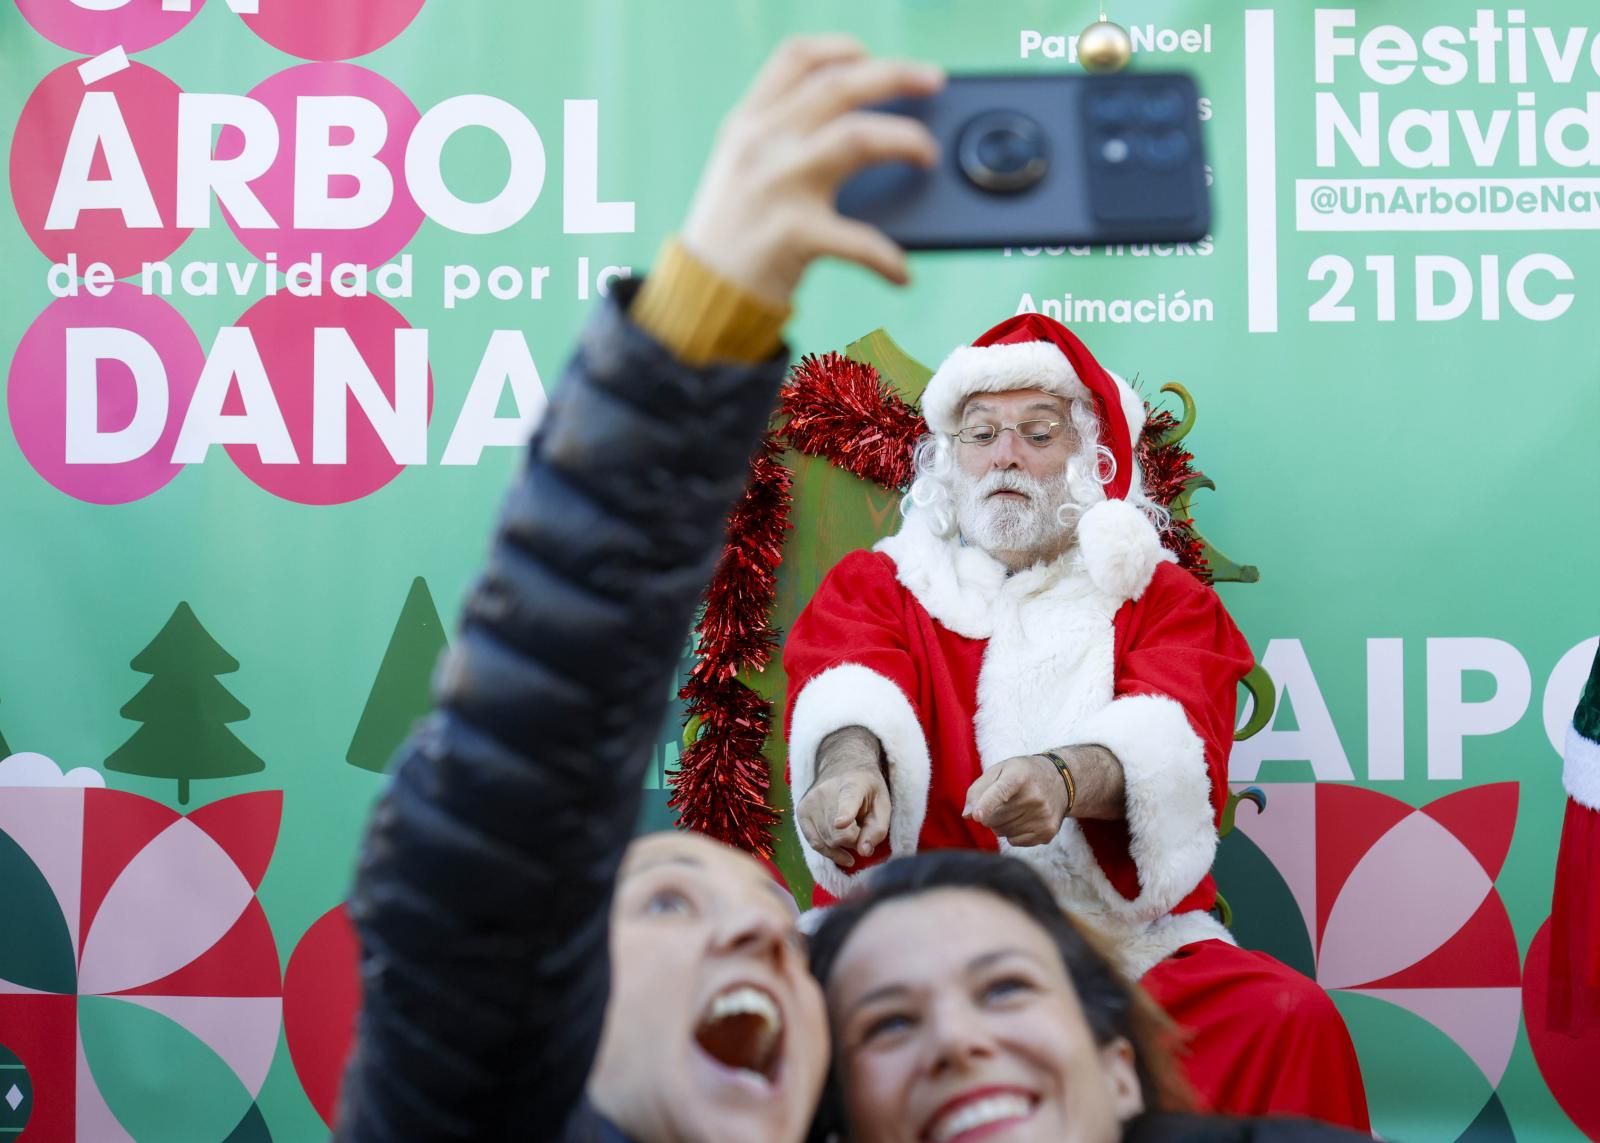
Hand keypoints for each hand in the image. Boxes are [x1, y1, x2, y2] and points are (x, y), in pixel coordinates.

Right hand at [680, 36, 943, 304]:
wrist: (698, 294)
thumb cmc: (731, 234)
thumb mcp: (741, 170)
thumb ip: (781, 140)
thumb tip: (861, 128)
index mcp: (748, 124)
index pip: (796, 59)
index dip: (839, 48)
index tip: (870, 57)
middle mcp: (761, 144)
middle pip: (839, 86)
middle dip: (895, 75)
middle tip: (933, 81)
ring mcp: (777, 186)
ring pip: (857, 137)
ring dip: (905, 140)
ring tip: (927, 155)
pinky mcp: (793, 235)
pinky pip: (858, 240)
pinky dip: (887, 258)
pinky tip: (902, 273)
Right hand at [796, 747, 890, 868]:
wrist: (842, 766)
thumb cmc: (866, 789)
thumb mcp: (882, 804)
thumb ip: (878, 829)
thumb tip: (863, 852)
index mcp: (852, 786)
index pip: (847, 802)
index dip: (844, 815)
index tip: (841, 824)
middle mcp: (825, 792)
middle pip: (839, 834)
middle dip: (854, 841)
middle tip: (861, 830)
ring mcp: (810, 802)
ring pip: (827, 842)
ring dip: (842, 846)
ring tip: (852, 833)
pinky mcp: (801, 812)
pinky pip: (814, 843)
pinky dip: (829, 851)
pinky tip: (840, 851)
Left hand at [964, 755, 1069, 846]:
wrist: (1061, 781)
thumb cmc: (1022, 774)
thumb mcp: (999, 770)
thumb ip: (978, 790)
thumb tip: (968, 816)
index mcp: (1019, 776)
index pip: (1000, 792)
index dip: (986, 804)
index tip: (977, 816)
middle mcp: (1034, 796)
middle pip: (993, 818)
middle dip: (989, 813)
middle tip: (1003, 801)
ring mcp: (1043, 815)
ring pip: (1001, 831)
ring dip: (1000, 824)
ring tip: (1015, 808)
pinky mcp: (1047, 831)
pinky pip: (1014, 841)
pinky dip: (1012, 833)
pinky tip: (1024, 818)